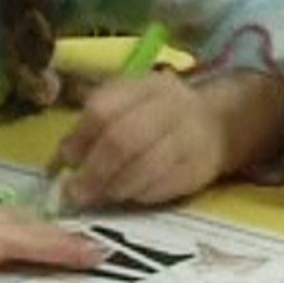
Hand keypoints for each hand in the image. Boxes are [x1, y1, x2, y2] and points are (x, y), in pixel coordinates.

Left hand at [55, 71, 226, 209]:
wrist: (219, 124)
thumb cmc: (159, 116)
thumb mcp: (130, 103)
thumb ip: (96, 123)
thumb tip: (65, 156)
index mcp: (143, 86)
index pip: (104, 108)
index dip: (80, 138)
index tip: (67, 160)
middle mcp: (169, 107)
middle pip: (123, 140)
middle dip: (94, 171)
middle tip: (76, 192)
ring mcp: (188, 138)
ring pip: (142, 168)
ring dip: (114, 187)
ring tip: (100, 195)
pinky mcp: (199, 169)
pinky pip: (161, 187)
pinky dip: (138, 195)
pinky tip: (129, 196)